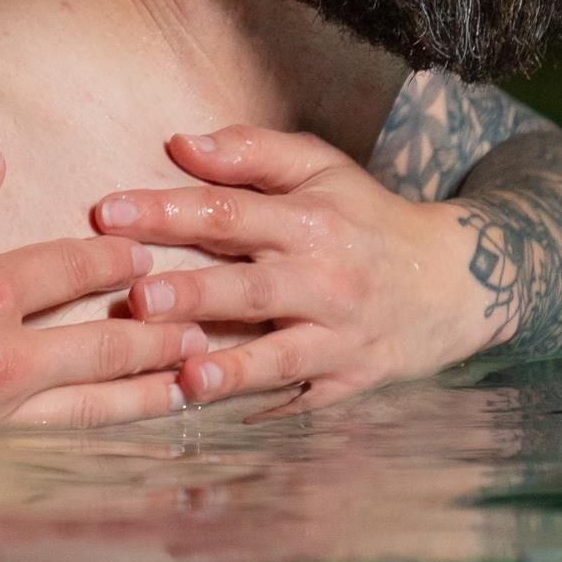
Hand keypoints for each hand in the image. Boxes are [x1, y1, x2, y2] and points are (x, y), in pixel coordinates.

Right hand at [0, 147, 212, 430]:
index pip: (70, 268)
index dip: (116, 256)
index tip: (149, 250)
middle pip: (102, 345)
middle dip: (159, 331)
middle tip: (208, 326)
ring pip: (92, 407)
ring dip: (147, 394)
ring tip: (191, 387)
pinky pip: (56, 450)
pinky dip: (102, 445)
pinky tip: (125, 447)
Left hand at [90, 126, 493, 412]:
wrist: (453, 282)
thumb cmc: (366, 219)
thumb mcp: (322, 169)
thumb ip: (252, 152)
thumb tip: (180, 143)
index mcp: (311, 221)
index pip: (231, 212)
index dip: (168, 212)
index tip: (108, 212)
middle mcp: (325, 281)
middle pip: (252, 288)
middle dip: (196, 294)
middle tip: (138, 297)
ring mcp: (338, 339)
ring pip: (279, 356)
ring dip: (231, 368)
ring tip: (186, 375)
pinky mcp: (347, 383)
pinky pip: (301, 400)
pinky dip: (263, 411)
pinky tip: (215, 419)